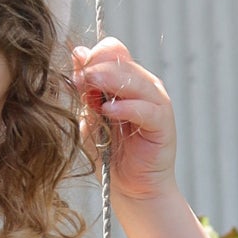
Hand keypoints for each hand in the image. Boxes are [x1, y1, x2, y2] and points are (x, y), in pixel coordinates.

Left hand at [71, 39, 176, 203]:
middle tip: (78, 79)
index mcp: (126, 80)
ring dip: (108, 81)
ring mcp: (156, 102)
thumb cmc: (109, 153)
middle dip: (96, 68)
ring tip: (89, 88)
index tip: (75, 71)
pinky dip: (125, 107)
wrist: (131, 187)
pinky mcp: (163, 122)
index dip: (93, 57)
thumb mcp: (89, 117)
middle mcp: (143, 86)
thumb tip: (76, 54)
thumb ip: (84, 90)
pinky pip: (145, 108)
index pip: (113, 50)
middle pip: (121, 61)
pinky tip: (108, 111)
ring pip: (133, 80)